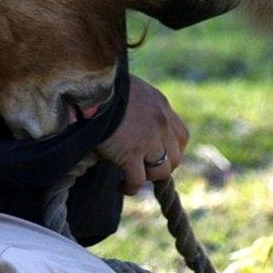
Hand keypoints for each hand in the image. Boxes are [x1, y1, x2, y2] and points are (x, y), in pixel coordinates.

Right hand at [96, 74, 188, 194]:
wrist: (91, 87)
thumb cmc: (104, 86)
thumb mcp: (132, 90)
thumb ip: (140, 107)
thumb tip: (134, 123)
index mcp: (161, 105)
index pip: (181, 136)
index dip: (173, 150)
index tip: (160, 155)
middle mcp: (161, 123)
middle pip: (175, 157)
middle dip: (162, 166)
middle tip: (145, 168)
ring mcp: (148, 140)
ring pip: (160, 171)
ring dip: (147, 176)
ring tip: (132, 176)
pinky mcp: (131, 154)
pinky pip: (137, 180)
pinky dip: (130, 187)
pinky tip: (121, 186)